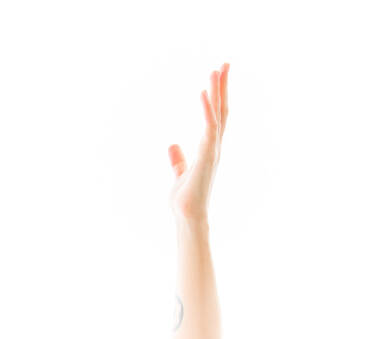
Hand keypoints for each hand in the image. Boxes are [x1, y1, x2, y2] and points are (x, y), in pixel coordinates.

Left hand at [168, 63, 228, 224]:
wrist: (187, 216)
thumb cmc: (185, 199)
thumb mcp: (179, 173)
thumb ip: (178, 159)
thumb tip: (172, 145)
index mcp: (209, 148)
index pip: (216, 116)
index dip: (218, 96)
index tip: (218, 76)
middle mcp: (214, 146)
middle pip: (221, 110)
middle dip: (223, 87)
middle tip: (225, 63)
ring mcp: (212, 150)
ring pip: (218, 115)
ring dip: (217, 92)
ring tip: (216, 70)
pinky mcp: (207, 155)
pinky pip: (209, 128)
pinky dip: (207, 110)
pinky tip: (203, 94)